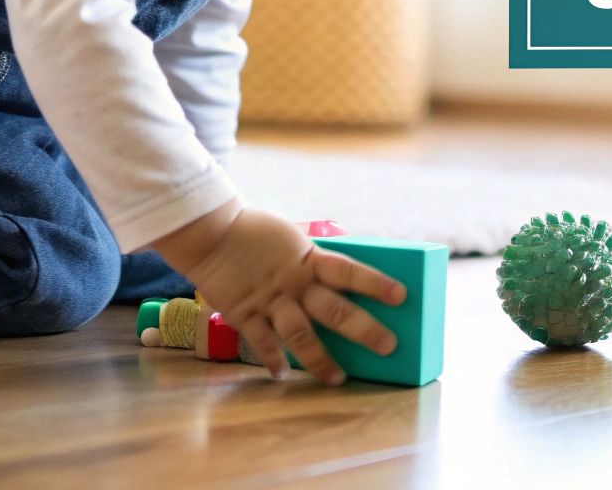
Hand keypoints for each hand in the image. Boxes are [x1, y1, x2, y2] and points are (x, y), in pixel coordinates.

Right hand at [153, 201, 405, 384]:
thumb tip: (341, 279)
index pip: (349, 271)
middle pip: (334, 310)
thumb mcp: (291, 239)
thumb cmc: (255, 234)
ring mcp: (268, 300)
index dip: (375, 283)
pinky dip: (272, 360)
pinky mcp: (244, 311)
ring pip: (299, 334)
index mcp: (308, 258)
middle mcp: (293, 282)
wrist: (210, 231)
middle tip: (389, 346)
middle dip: (363, 330)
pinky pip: (260, 341)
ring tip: (337, 379)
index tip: (401, 296)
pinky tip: (282, 375)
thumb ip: (311, 261)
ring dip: (319, 359)